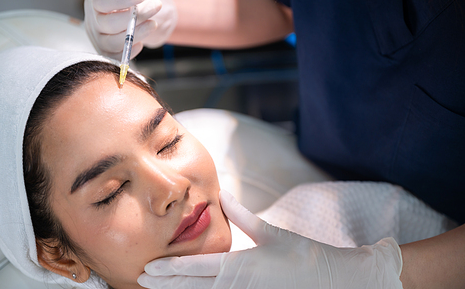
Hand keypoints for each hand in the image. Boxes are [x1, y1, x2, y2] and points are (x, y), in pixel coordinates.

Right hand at [84, 0, 176, 58]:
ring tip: (153, 23)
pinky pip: (118, 56)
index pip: (103, 2)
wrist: (125, 15)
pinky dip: (132, 49)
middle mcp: (93, 21)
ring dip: (137, 34)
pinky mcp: (107, 53)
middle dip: (136, 16)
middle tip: (156, 6)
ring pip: (114, 42)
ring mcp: (99, 39)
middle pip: (110, 24)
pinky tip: (142, 40)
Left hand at [137, 190, 403, 288]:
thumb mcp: (272, 233)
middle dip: (165, 285)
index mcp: (239, 266)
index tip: (147, 269)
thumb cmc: (303, 255)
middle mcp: (236, 285)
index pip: (194, 268)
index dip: (168, 270)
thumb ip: (243, 216)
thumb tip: (223, 195)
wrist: (334, 280)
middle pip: (192, 287)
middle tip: (141, 280)